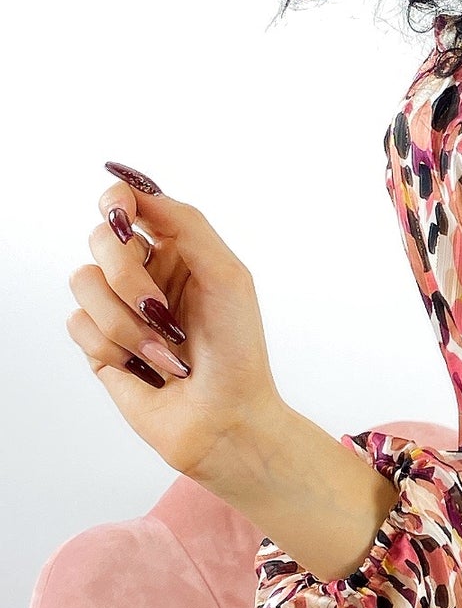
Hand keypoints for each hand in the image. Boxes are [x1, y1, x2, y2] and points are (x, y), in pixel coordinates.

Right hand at [69, 163, 285, 487]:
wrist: (225, 420)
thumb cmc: (237, 351)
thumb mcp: (228, 275)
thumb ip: (186, 223)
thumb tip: (135, 188)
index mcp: (178, 250)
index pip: (129, 202)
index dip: (118, 202)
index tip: (125, 216)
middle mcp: (144, 273)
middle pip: (101, 237)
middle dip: (127, 276)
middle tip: (159, 310)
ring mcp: (118, 308)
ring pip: (82, 281)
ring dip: (125, 321)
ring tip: (163, 351)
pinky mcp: (98, 344)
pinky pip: (78, 322)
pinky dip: (112, 346)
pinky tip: (143, 367)